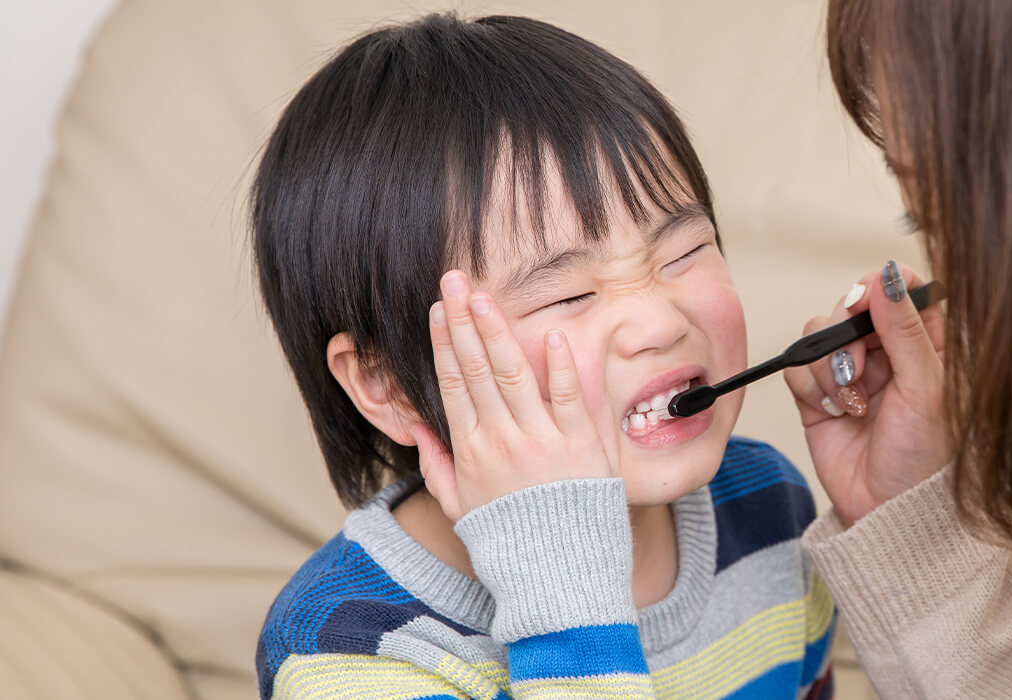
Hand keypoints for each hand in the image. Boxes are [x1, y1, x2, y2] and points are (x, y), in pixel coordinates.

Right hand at [410, 270, 615, 521]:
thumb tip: (419, 429)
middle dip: (462, 321)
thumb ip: (438, 466)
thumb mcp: (460, 506)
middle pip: (478, 369)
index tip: (438, 309)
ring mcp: (542, 441)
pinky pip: (570, 399)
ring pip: (515, 375)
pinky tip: (552, 335)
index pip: (453, 384)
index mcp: (472, 451)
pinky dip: (561, 367)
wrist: (556, 576)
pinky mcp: (581, 447)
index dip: (444, 343)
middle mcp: (503, 440)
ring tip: (484, 297)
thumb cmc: (510, 540)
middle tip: (454, 281)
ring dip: (498, 332)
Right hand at [784, 260, 950, 525]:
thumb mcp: (925, 388)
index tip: (868, 303)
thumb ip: (905, 329)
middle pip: (851, 303)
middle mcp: (887, 350)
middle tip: (858, 370)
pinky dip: (811, 387)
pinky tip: (836, 413)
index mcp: (925, 341)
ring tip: (850, 402)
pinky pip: (798, 366)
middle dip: (847, 334)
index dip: (881, 286)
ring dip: (828, 366)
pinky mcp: (819, 393)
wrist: (886, 511)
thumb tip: (885, 275)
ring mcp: (851, 370)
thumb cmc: (924, 458)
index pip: (902, 286)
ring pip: (819, 332)